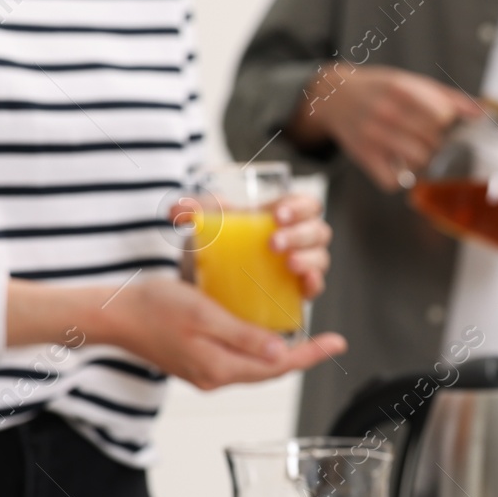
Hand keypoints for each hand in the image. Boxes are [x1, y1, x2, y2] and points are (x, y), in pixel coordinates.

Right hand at [100, 277, 346, 390]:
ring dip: (279, 355)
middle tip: (328, 341)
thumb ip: (243, 337)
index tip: (337, 343)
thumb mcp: (203, 314)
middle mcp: (215, 378)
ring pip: (254, 368)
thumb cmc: (152, 306)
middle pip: (270, 371)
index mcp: (220, 368)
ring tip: (305, 340)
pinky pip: (236, 361)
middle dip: (301, 357)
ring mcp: (204, 374)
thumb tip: (282, 354)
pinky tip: (264, 337)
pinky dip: (256, 350)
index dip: (311, 355)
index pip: (279, 367)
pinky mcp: (196, 365)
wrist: (110, 315)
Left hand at [175, 193, 331, 297]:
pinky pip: (315, 286)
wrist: (209, 279)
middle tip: (273, 243)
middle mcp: (298, 239)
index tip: (277, 215)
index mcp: (284, 216)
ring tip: (288, 264)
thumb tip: (177, 212)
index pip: (307, 204)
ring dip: (309, 258)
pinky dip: (314, 283)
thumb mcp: (204, 223)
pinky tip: (305, 282)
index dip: (300, 207)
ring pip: (320, 258)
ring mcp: (301, 265)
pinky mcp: (297, 291)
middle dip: (300, 235)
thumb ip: (191, 210)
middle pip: (318, 231)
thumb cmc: (215, 243)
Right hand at [288, 65, 479, 190]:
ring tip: (417, 150)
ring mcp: (373, 136)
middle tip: (427, 137)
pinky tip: (399, 165)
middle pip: (434, 140)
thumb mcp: (411, 81)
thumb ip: (448, 97)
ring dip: (424, 160)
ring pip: (419, 161)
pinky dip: (401, 178)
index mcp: (400, 89)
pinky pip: (394, 181)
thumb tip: (480, 114)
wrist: (333, 96)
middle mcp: (386, 112)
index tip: (441, 122)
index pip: (443, 116)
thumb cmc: (378, 89)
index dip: (447, 122)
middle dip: (437, 141)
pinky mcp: (364, 157)